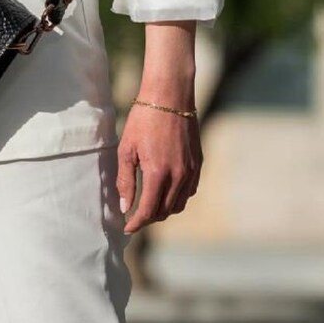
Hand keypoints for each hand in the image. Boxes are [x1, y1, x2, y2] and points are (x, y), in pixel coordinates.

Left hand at [116, 98, 202, 232]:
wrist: (170, 95)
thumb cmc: (143, 118)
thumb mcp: (127, 148)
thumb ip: (126, 180)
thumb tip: (125, 206)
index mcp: (158, 173)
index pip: (149, 211)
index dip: (136, 223)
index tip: (126, 227)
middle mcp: (179, 176)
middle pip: (165, 211)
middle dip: (149, 218)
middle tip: (135, 216)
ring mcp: (191, 170)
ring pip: (179, 204)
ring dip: (164, 210)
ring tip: (149, 205)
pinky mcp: (198, 162)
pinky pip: (190, 190)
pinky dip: (178, 197)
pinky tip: (166, 191)